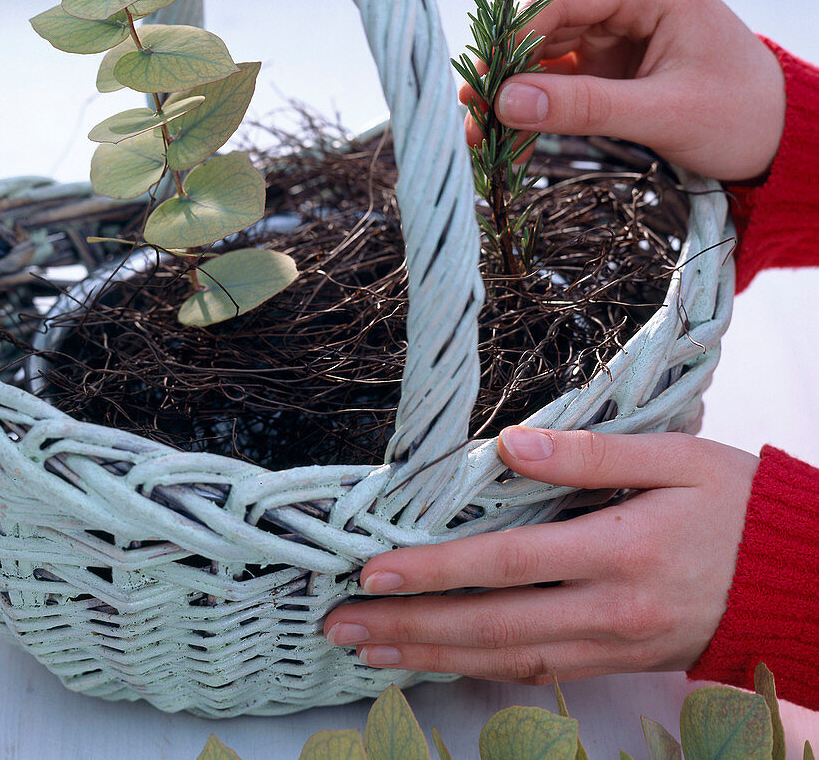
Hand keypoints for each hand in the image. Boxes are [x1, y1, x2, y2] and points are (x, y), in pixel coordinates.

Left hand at [324, 427, 758, 682]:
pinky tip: (441, 661)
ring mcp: (612, 645)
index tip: (374, 570)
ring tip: (371, 651)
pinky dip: (480, 668)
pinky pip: (537, 671)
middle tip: (342, 625)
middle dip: (409, 627)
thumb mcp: (675, 458)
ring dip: (432, 656)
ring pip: (505, 658)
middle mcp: (609, 610)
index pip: (505, 563)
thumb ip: (590, 452)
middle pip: (490, 624)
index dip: (434, 570)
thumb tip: (510, 443)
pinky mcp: (617, 660)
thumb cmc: (737, 504)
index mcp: (620, 551)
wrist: (799, 579)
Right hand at [460, 0, 785, 181]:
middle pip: (540, 23)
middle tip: (471, 121)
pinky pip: (557, 74)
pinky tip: (510, 137)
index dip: (510, 40)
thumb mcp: (662, 114)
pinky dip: (535, 106)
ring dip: (513, 94)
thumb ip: (583, 107)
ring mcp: (615, 22)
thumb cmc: (738, 116)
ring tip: (482, 138)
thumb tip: (504, 103)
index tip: (481, 88)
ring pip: (541, 51)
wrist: (779, 134)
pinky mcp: (609, 53)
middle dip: (504, 74)